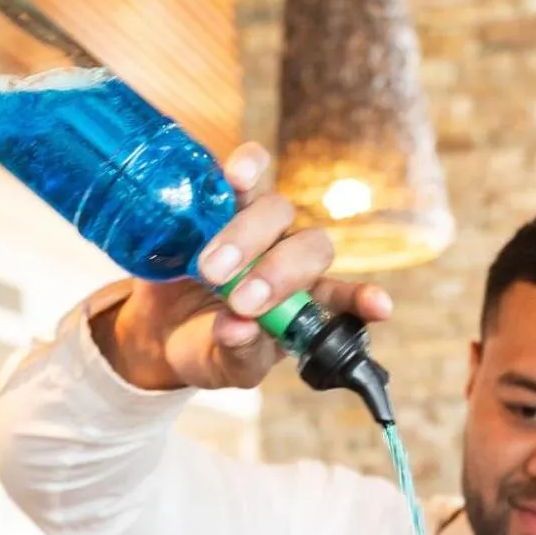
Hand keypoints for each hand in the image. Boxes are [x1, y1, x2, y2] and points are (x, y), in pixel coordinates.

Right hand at [89, 142, 392, 391]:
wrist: (156, 326)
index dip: (360, 297)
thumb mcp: (222, 366)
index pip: (341, 297)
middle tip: (241, 300)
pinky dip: (243, 168)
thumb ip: (238, 353)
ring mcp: (257, 226)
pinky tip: (233, 174)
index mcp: (302, 305)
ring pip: (276, 210)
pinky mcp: (221, 200)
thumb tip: (239, 327)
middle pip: (309, 248)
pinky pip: (243, 172)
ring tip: (213, 269)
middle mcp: (288, 258)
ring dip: (249, 235)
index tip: (379, 306)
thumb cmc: (203, 347)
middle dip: (280, 273)